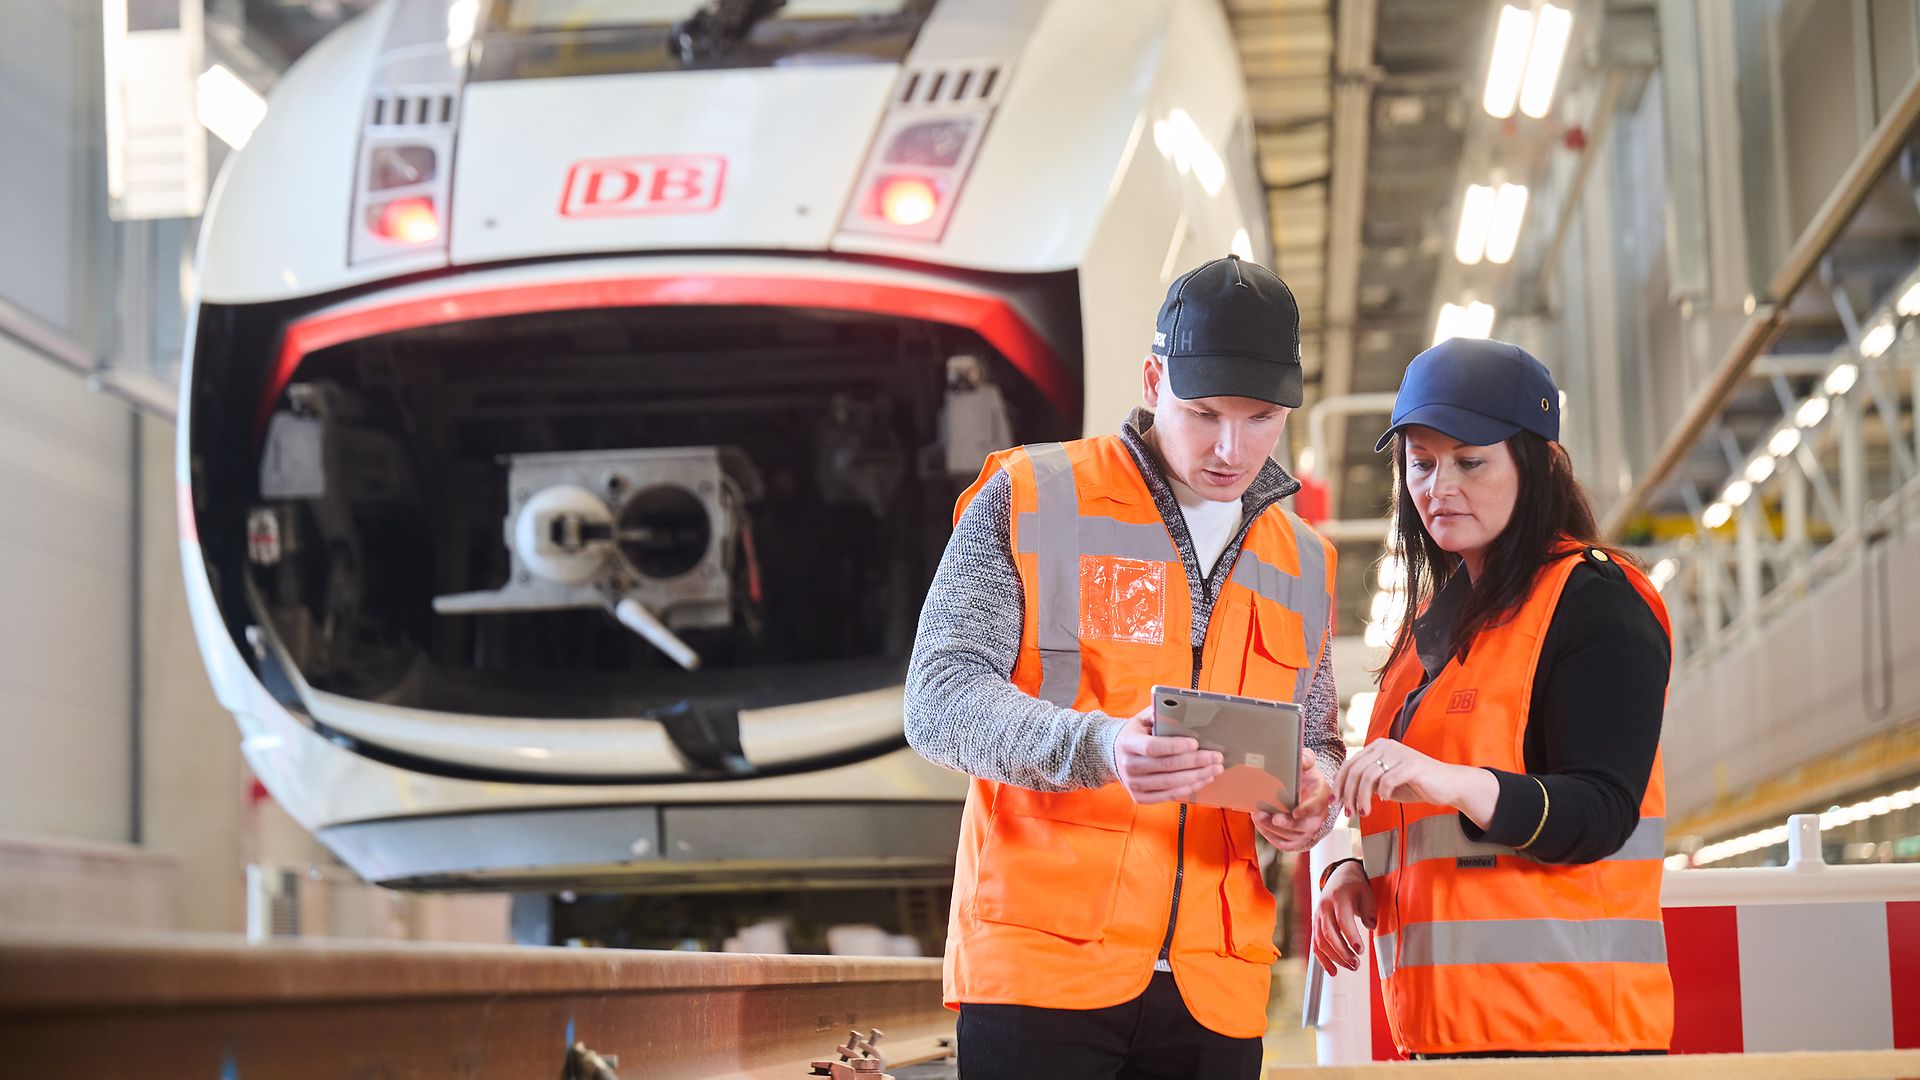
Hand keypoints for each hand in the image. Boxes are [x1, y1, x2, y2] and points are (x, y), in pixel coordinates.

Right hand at [1112, 704, 1223, 804]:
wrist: (1115, 755)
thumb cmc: (1137, 734)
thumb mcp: (1142, 719)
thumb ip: (1161, 714)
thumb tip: (1185, 710)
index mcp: (1128, 743)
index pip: (1152, 747)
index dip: (1175, 746)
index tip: (1195, 743)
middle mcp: (1128, 766)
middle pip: (1167, 766)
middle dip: (1196, 762)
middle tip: (1216, 757)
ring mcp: (1133, 784)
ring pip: (1171, 783)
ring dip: (1197, 776)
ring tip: (1215, 769)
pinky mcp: (1140, 797)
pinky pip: (1169, 796)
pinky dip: (1189, 789)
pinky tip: (1203, 780)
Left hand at [1250, 748, 1330, 850]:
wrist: (1305, 790)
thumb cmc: (1304, 776)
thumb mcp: (1307, 763)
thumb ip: (1305, 759)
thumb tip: (1301, 759)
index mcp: (1321, 797)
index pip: (1317, 806)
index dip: (1307, 810)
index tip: (1295, 811)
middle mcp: (1317, 817)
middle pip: (1304, 827)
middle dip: (1287, 824)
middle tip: (1272, 817)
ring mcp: (1307, 831)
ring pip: (1292, 837)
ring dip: (1273, 829)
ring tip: (1257, 816)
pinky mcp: (1297, 839)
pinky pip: (1284, 844)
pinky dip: (1270, 836)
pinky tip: (1260, 825)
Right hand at [1311, 860, 1375, 975]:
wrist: (1339, 876)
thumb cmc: (1356, 886)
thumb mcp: (1367, 892)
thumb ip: (1369, 909)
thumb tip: (1370, 925)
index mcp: (1338, 898)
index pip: (1342, 919)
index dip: (1350, 936)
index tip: (1361, 950)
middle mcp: (1324, 907)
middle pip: (1329, 933)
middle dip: (1342, 952)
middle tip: (1356, 964)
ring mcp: (1317, 916)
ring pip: (1321, 941)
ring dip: (1335, 958)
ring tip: (1352, 967)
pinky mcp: (1316, 925)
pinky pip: (1316, 944)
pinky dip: (1323, 959)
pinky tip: (1333, 971)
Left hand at [1332, 738, 1455, 817]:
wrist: (1448, 785)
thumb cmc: (1416, 784)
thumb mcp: (1385, 783)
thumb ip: (1367, 783)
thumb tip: (1342, 790)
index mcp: (1377, 747)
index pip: (1350, 764)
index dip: (1339, 784)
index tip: (1334, 802)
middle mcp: (1385, 746)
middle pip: (1355, 770)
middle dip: (1348, 794)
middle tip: (1348, 812)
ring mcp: (1398, 753)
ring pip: (1368, 776)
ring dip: (1362, 798)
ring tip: (1364, 812)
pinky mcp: (1411, 765)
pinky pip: (1387, 781)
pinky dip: (1383, 794)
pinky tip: (1386, 801)